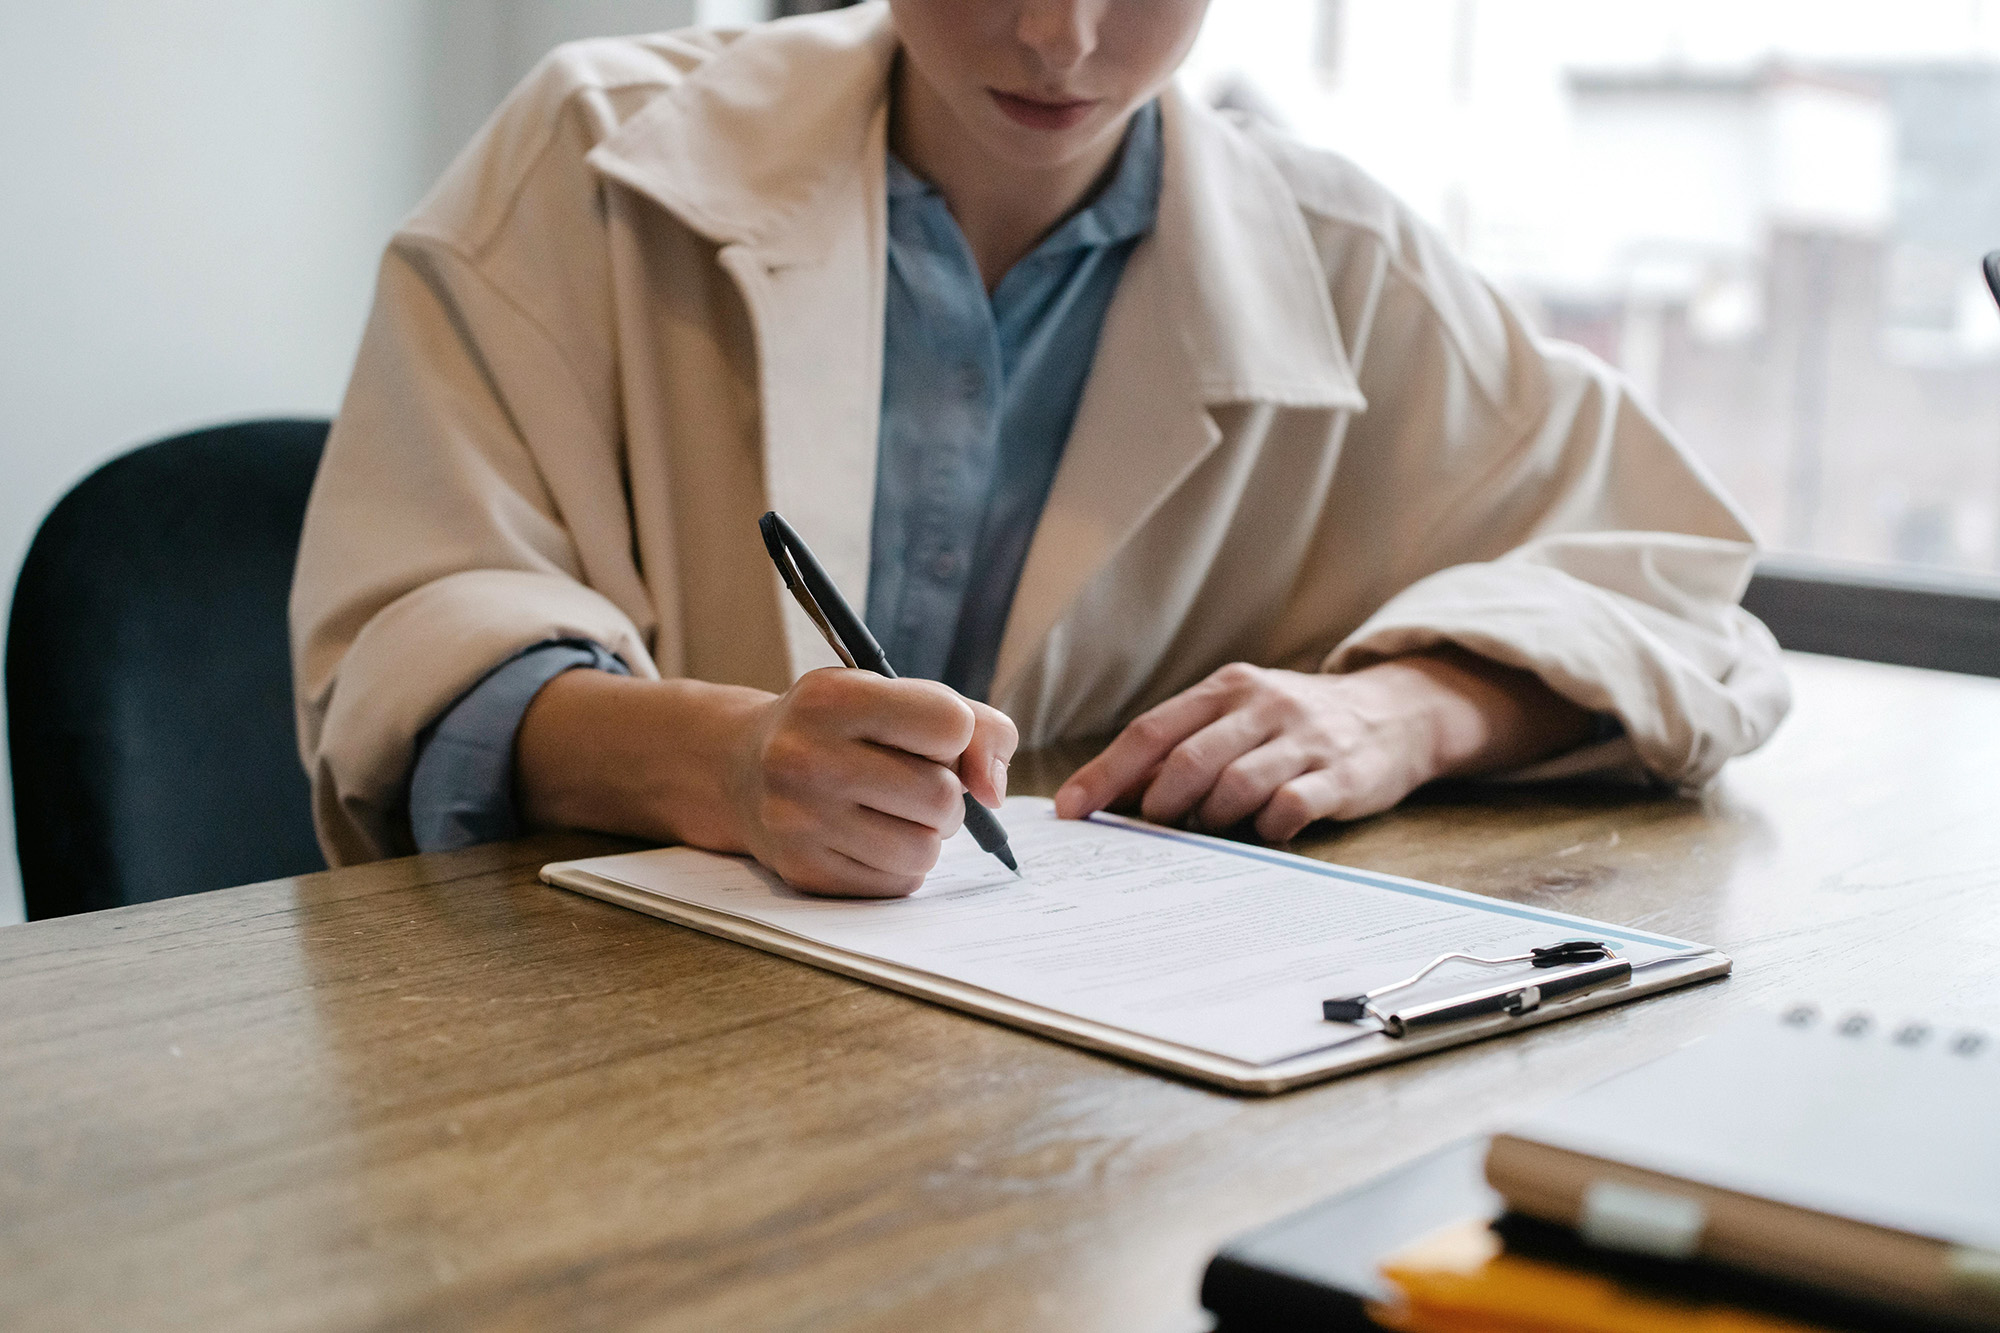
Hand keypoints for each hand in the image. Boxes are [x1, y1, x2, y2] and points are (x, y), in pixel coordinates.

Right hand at [727, 669, 1017, 897]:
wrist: (743, 769)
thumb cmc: (841, 729)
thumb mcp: (895, 696)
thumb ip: (974, 725)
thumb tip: (994, 791)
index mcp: (833, 698)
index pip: (951, 725)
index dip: (956, 736)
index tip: (930, 739)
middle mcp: (806, 757)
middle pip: (941, 795)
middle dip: (947, 795)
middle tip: (918, 784)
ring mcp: (799, 820)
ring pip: (924, 849)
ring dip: (928, 835)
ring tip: (897, 814)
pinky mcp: (803, 871)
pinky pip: (898, 883)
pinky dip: (901, 865)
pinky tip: (871, 838)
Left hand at [1053, 653, 1591, 841]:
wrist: (1396, 713)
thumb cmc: (1293, 725)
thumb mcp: (1237, 715)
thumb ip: (1182, 746)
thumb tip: (1107, 794)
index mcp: (1225, 689)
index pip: (1151, 731)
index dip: (1105, 773)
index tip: (1069, 810)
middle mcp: (1262, 706)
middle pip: (1188, 760)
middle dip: (1155, 805)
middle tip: (1144, 833)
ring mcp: (1304, 739)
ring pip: (1235, 786)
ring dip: (1209, 821)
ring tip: (1207, 833)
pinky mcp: (1342, 774)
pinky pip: (1290, 807)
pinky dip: (1265, 828)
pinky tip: (1262, 833)